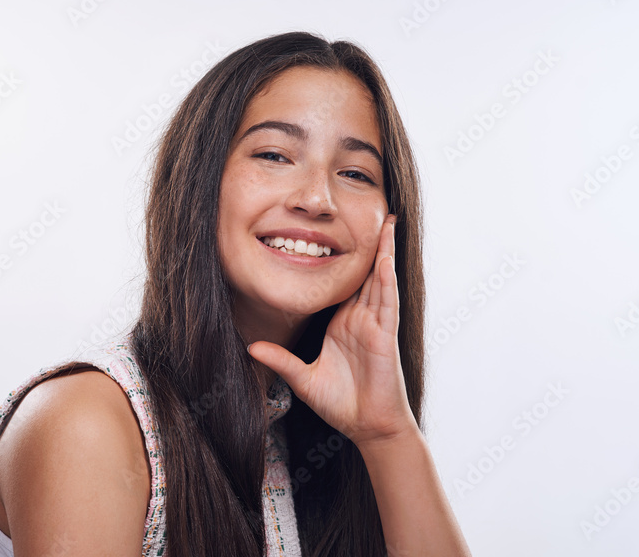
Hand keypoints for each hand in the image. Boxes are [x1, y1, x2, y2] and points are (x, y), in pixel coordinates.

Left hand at [247, 214, 418, 446]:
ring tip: (387, 220)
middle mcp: (361, 318)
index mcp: (343, 323)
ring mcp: (375, 324)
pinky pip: (386, 300)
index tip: (334, 232)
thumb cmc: (341, 404)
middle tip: (372, 210)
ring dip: (384, 250)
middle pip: (365, 272)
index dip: (341, 257)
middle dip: (369, 242)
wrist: (367, 427)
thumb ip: (280, 360)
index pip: (343, 283)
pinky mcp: (385, 334)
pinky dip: (386, 277)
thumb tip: (251, 347)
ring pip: (380, 279)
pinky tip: (385, 256)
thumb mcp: (302, 379)